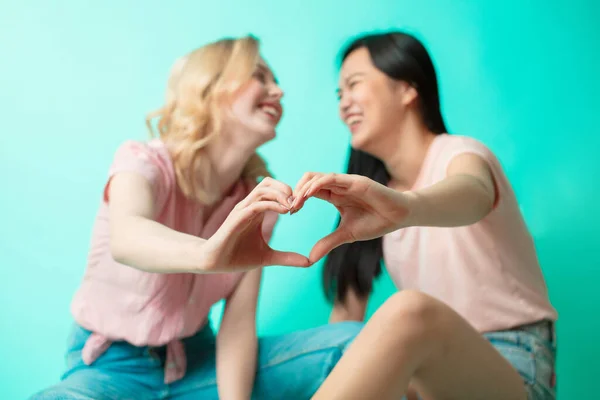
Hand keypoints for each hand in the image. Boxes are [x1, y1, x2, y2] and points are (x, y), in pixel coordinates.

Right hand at [203, 177, 309, 271]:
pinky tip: (285, 211)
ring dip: (281, 194)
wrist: (214, 263)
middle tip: (299, 202)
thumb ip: (287, 258)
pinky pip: (256, 204)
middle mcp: (249, 206)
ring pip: (263, 189)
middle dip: (286, 187)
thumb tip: (308, 263)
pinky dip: (273, 204)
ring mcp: (242, 210)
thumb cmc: (237, 257)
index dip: (289, 194)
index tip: (302, 206)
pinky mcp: (237, 218)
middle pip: (268, 182)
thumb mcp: (267, 257)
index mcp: (256, 210)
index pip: (273, 189)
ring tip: (293, 206)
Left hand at [291, 172, 411, 262]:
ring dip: (302, 188)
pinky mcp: (355, 181)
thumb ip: (328, 243)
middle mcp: (338, 186)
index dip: (298, 199)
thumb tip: (310, 259)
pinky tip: (308, 195)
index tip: (290, 213)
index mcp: (334, 195)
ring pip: (316, 177)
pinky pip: (331, 178)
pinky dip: (317, 184)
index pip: (310, 191)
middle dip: (296, 192)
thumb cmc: (376, 222)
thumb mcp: (347, 235)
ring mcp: (346, 182)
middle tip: (288, 208)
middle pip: (308, 180)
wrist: (399, 217)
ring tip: (295, 203)